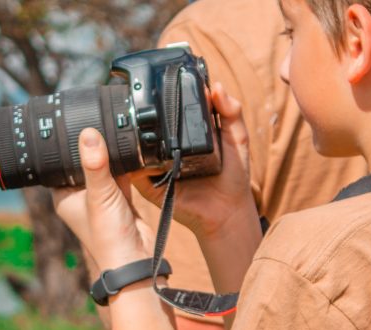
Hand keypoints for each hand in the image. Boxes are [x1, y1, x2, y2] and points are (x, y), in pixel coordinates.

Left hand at [52, 129, 154, 271]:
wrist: (135, 258)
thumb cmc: (108, 236)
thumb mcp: (99, 195)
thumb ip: (95, 164)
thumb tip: (88, 134)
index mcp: (64, 196)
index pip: (59, 164)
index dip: (65, 146)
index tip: (72, 124)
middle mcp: (80, 196)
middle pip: (83, 163)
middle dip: (92, 147)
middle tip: (97, 121)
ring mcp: (101, 198)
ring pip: (103, 168)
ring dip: (110, 155)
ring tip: (115, 131)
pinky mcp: (120, 199)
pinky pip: (121, 175)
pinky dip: (126, 165)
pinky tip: (130, 150)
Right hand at [131, 82, 255, 239]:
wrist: (227, 211)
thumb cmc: (234, 175)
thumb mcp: (237, 137)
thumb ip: (231, 111)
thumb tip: (216, 86)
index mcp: (185, 131)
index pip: (168, 109)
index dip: (162, 94)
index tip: (160, 77)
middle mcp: (167, 146)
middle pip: (146, 125)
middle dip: (141, 113)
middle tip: (140, 99)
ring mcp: (156, 164)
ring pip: (135, 145)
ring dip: (133, 134)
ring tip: (135, 123)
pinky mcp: (150, 184)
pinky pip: (134, 171)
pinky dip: (133, 162)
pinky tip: (138, 153)